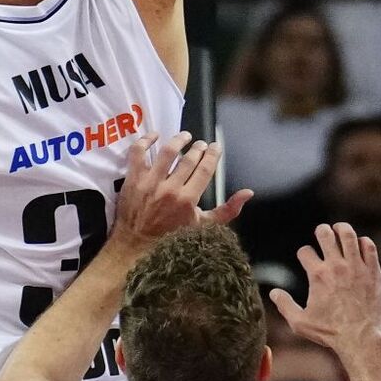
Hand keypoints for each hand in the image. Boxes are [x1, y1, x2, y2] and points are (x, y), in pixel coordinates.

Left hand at [110, 131, 251, 257]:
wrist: (136, 246)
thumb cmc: (172, 237)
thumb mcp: (202, 227)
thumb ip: (227, 210)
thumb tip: (248, 192)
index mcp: (188, 200)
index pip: (205, 169)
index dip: (213, 154)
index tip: (215, 147)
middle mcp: (170, 189)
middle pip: (188, 159)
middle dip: (198, 148)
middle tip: (201, 144)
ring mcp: (150, 182)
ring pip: (167, 151)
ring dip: (179, 140)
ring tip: (185, 137)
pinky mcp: (133, 179)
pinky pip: (138, 152)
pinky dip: (145, 140)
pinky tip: (155, 135)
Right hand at [270, 222, 380, 356]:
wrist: (361, 338)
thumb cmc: (330, 333)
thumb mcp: (301, 323)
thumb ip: (285, 306)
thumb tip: (273, 293)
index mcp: (318, 276)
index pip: (305, 251)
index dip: (303, 254)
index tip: (306, 259)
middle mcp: (336, 266)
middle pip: (325, 234)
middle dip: (321, 231)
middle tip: (321, 233)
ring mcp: (356, 267)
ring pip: (348, 234)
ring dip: (341, 229)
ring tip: (339, 229)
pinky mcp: (373, 271)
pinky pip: (369, 246)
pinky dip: (362, 242)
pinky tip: (359, 245)